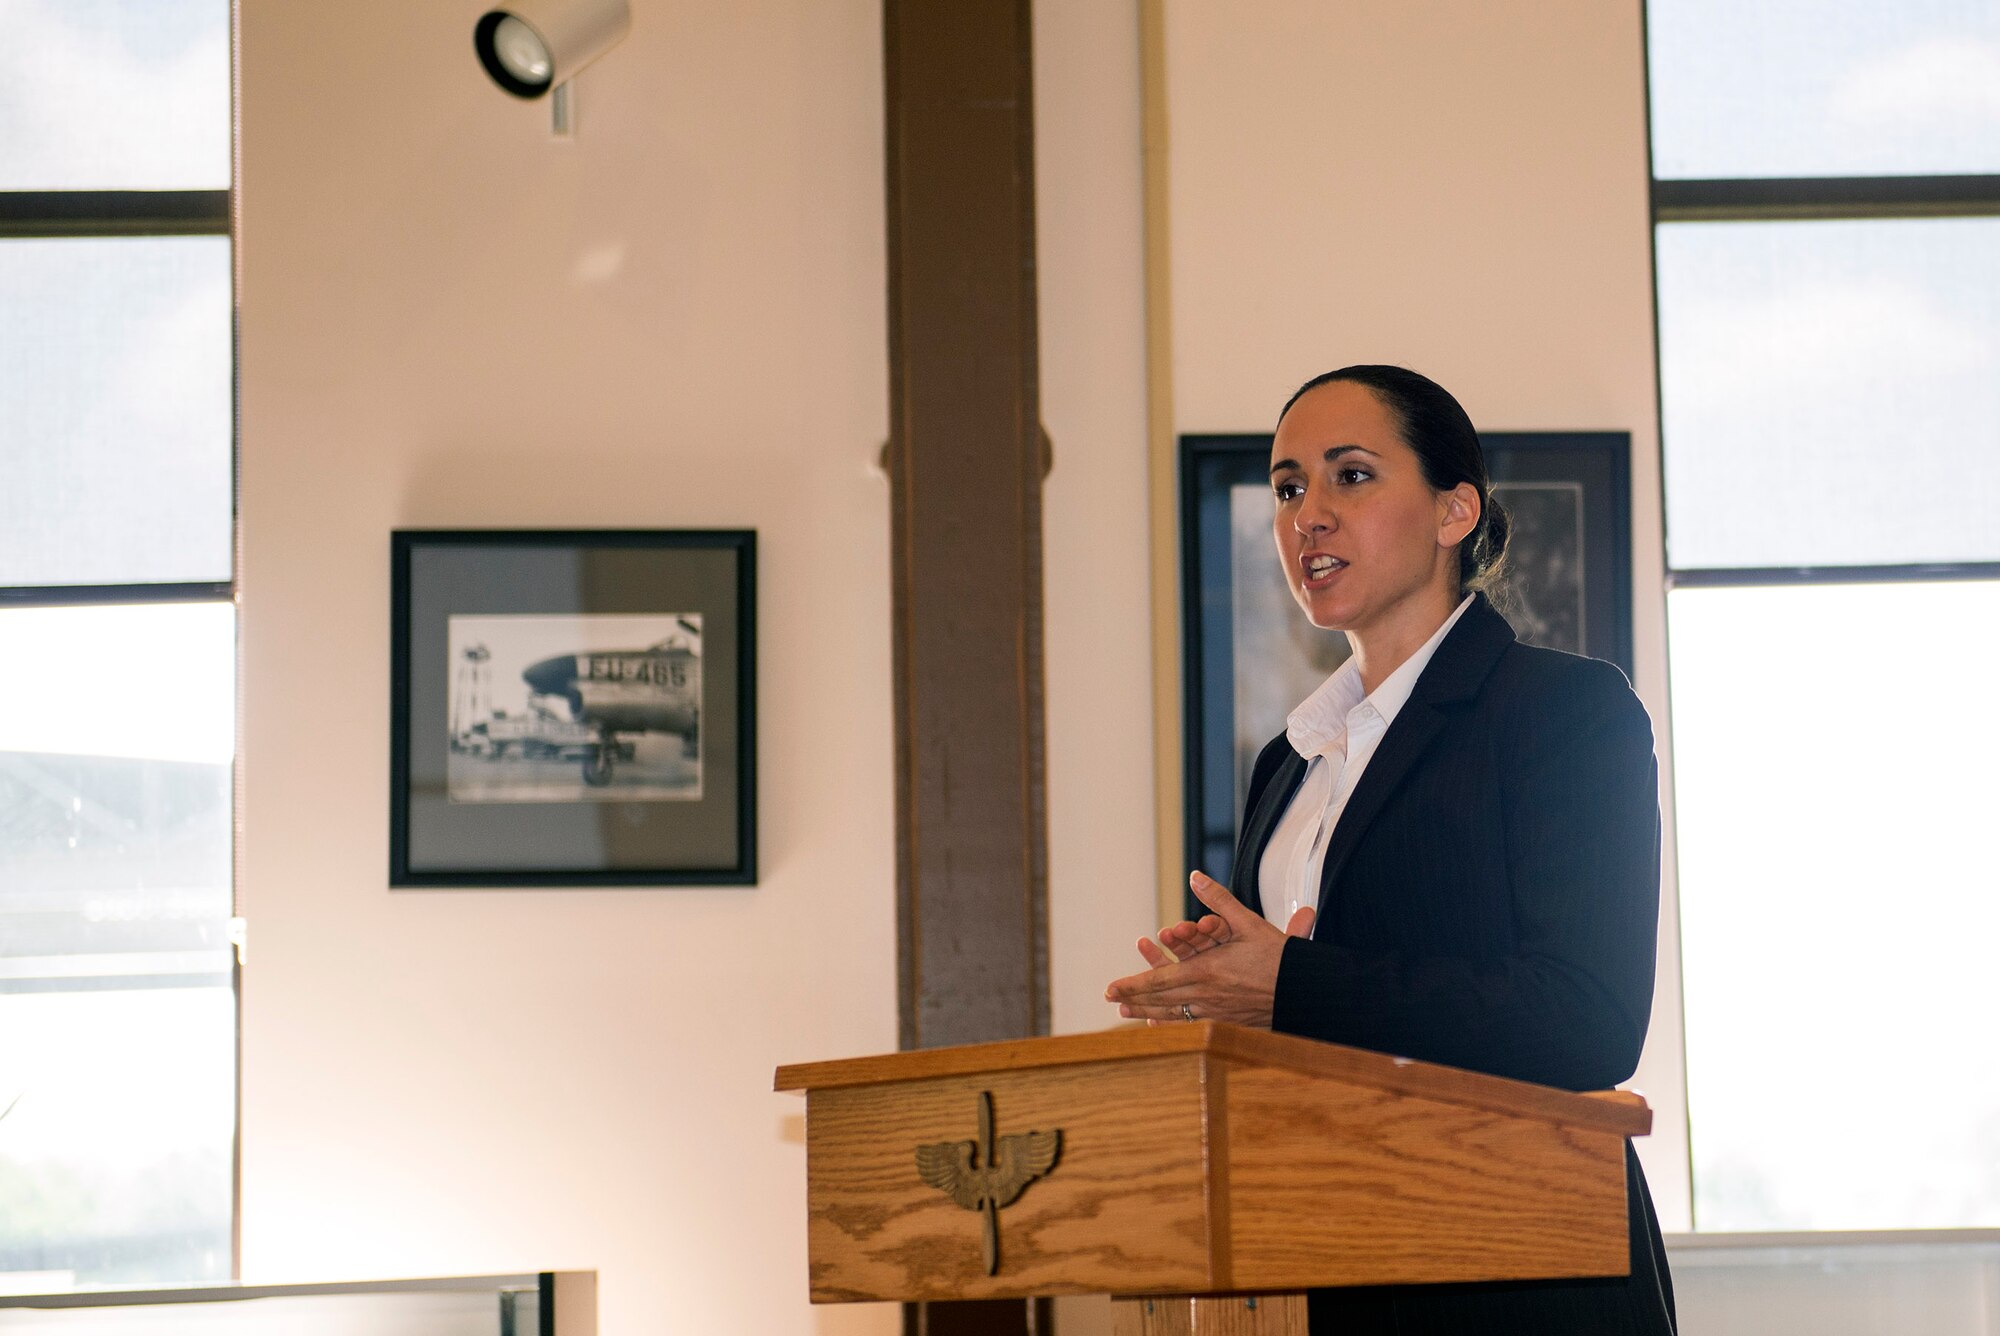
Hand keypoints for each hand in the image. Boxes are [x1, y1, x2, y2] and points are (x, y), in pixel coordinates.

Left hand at [1106, 871, 1314, 1028]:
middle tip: (1111, 999)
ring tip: (1126, 1013)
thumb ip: (1218, 899)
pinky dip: (1173, 1027)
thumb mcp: (1247, 922)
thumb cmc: (1277, 957)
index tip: (1110, 989)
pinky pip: (1193, 1027)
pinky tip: (1163, 1027)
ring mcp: (1216, 1012)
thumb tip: (1196, 877)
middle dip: (1133, 999)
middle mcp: (1206, 995)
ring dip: (1147, 1013)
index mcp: (1206, 972)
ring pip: (1173, 1016)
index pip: (1159, 980)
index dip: (1132, 985)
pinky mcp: (1227, 1022)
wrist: (1303, 992)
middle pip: (1160, 1001)